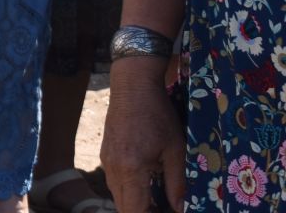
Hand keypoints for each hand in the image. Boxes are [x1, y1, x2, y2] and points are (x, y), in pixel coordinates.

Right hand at [102, 64, 185, 211]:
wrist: (132, 86)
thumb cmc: (157, 115)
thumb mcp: (175, 149)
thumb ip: (177, 183)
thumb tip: (180, 209)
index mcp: (131, 168)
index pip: (134, 210)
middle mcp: (114, 168)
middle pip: (123, 208)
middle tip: (163, 209)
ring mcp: (106, 161)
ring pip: (117, 196)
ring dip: (135, 204)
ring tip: (158, 203)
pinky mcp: (105, 154)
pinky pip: (114, 183)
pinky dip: (129, 191)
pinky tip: (146, 187)